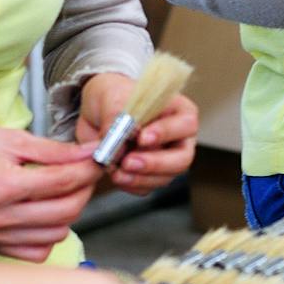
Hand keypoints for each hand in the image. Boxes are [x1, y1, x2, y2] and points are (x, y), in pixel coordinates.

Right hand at [0, 123, 100, 262]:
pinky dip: (49, 235)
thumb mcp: (13, 138)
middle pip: (66, 211)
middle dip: (85, 189)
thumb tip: (90, 154)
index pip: (64, 182)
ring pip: (57, 234)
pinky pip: (36, 252)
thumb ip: (56, 150)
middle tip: (85, 174)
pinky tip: (44, 214)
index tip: (98, 159)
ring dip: (69, 212)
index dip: (88, 169)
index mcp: (3, 186)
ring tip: (63, 191)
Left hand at [77, 73, 199, 197]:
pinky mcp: (150, 175)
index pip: (185, 124)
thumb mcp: (113, 97)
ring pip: (165, 177)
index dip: (165, 133)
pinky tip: (116, 176)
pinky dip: (131, 185)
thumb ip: (116, 117)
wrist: (98, 112)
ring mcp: (167, 159)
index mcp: (179, 111)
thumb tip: (116, 144)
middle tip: (128, 162)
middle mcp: (178, 138)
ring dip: (140, 178)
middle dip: (155, 163)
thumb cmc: (115, 96)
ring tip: (116, 172)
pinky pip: (147, 187)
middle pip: (182, 159)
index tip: (141, 138)